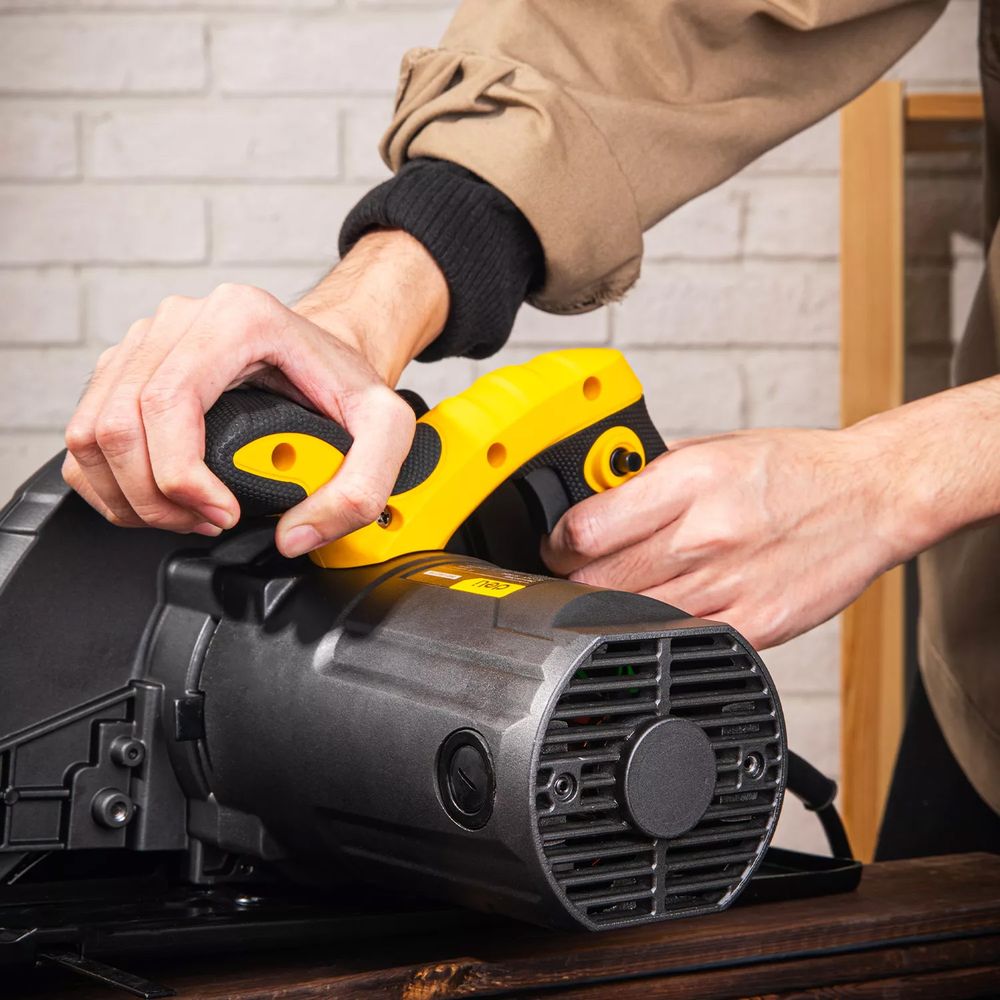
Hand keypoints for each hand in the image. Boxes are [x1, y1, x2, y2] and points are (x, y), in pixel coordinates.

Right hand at [63, 230, 448, 557]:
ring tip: (188, 513)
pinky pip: (87, 435)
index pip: (167, 404)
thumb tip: (295, 534)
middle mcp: (180, 320)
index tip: (221, 511)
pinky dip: (111, 484)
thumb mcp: (387, 427)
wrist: (328, 351)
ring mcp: (146, 341)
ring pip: (91, 434)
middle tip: (207, 520)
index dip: (181, 478)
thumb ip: (362, 486)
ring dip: (130, 496)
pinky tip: (160, 498)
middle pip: (119, 425)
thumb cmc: (345, 380)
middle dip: (156, 498)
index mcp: (235, 319)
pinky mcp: (127, 367)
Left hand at [541, 427, 908, 649]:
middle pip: (599, 580)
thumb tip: (594, 503)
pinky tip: (655, 619)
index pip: (587, 528)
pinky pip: (682, 643)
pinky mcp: (756, 623)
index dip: (555, 544)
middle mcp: (705, 533)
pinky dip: (658, 635)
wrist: (871, 495)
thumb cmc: (792, 469)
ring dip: (607, 611)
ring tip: (611, 595)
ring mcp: (731, 584)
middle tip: (572, 575)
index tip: (554, 547)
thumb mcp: (711, 448)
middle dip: (571, 581)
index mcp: (689, 480)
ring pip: (632, 617)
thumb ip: (650, 479)